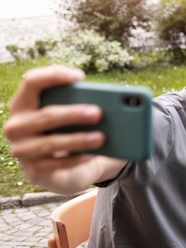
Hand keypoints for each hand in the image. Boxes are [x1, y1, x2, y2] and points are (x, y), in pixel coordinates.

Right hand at [3, 66, 109, 192]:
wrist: (67, 167)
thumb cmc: (70, 130)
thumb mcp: (73, 115)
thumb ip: (81, 104)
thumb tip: (107, 103)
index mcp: (23, 104)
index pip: (31, 82)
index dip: (54, 76)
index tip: (81, 76)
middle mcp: (17, 126)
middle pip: (46, 115)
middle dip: (73, 114)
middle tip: (98, 113)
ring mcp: (22, 150)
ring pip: (52, 143)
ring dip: (78, 139)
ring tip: (101, 137)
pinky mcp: (35, 171)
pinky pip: (58, 164)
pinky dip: (78, 159)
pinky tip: (94, 155)